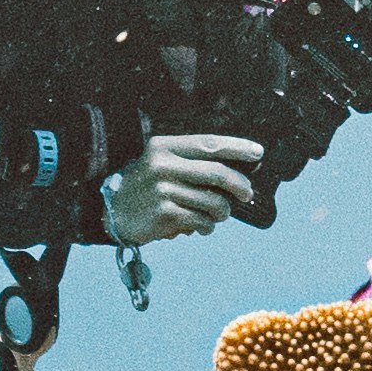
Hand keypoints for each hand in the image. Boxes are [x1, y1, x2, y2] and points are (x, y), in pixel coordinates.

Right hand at [101, 131, 268, 243]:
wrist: (113, 213)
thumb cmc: (147, 188)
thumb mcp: (162, 164)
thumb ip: (193, 163)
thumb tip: (239, 173)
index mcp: (164, 146)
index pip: (208, 143)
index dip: (237, 147)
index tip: (259, 152)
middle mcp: (162, 165)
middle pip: (217, 173)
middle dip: (240, 186)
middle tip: (247, 194)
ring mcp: (162, 189)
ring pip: (214, 202)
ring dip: (222, 213)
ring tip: (216, 216)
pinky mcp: (164, 213)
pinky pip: (202, 221)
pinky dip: (207, 227)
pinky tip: (201, 227)